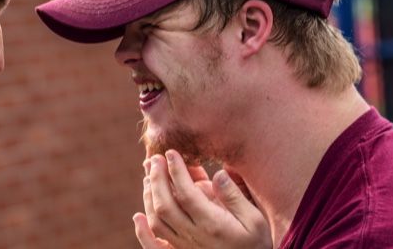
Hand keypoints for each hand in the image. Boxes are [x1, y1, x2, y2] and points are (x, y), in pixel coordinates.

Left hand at [133, 150, 271, 248]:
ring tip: (149, 175)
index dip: (176, 171)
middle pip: (165, 206)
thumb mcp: (255, 219)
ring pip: (157, 221)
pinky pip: (155, 247)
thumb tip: (218, 173)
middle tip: (154, 159)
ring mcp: (184, 246)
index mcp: (213, 224)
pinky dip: (142, 233)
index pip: (187, 194)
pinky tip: (137, 217)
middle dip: (157, 179)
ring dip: (149, 196)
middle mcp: (194, 236)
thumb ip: (235, 196)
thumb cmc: (255, 243)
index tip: (171, 153)